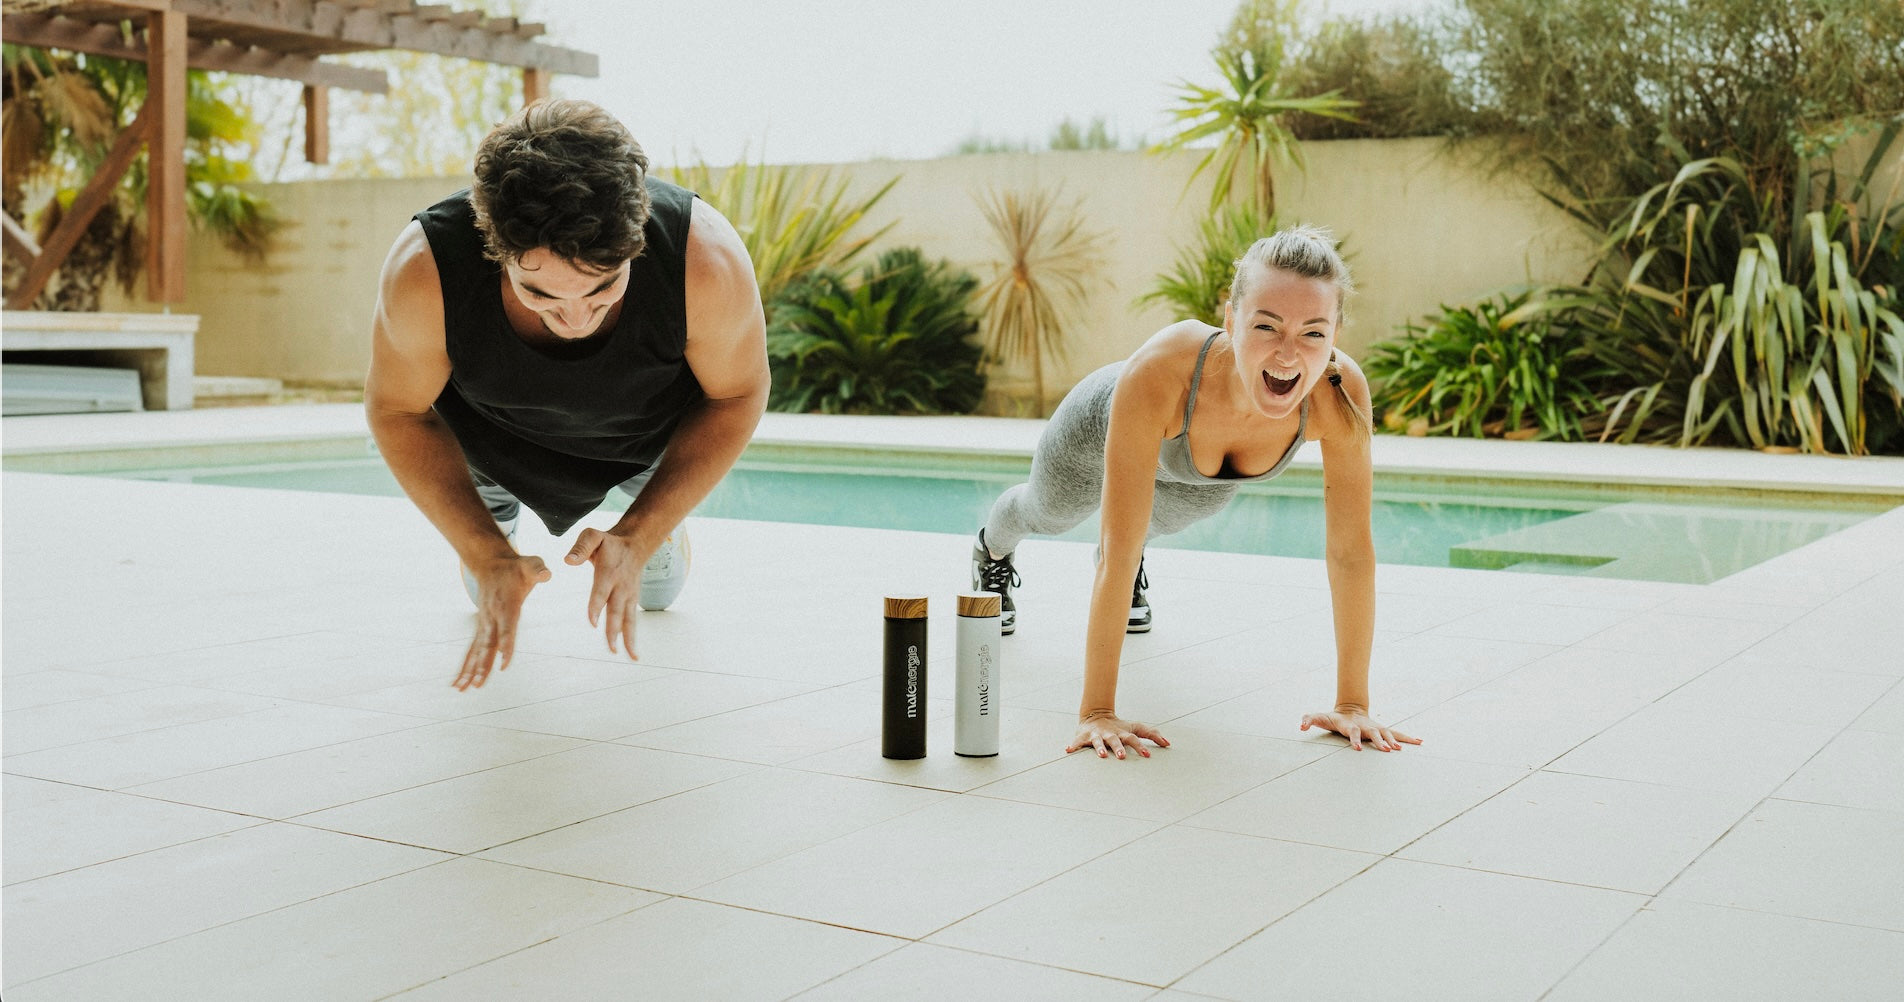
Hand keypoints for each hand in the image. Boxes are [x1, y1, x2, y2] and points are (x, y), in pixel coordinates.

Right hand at [457, 553, 550, 690]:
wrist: (491, 564)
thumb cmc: (515, 569)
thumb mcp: (530, 564)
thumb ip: (538, 569)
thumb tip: (546, 574)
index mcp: (505, 605)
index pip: (507, 627)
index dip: (506, 644)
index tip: (503, 661)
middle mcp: (491, 617)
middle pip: (487, 644)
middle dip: (482, 664)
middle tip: (478, 683)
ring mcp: (483, 623)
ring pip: (476, 650)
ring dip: (469, 670)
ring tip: (463, 688)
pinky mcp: (480, 628)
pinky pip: (472, 649)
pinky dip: (466, 666)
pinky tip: (459, 683)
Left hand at [565, 527, 647, 659]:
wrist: (635, 543)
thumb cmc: (608, 542)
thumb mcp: (592, 536)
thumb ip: (580, 548)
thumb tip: (567, 561)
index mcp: (609, 572)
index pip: (602, 591)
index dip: (597, 606)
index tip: (593, 622)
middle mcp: (622, 586)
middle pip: (617, 610)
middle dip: (614, 630)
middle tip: (612, 647)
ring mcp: (629, 594)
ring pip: (629, 619)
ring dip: (629, 638)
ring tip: (630, 656)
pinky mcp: (633, 600)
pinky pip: (632, 620)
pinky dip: (632, 636)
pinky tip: (631, 652)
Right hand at [1065, 714, 1169, 759]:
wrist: (1096, 714)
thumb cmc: (1119, 727)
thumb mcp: (1135, 727)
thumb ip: (1152, 734)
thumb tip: (1168, 743)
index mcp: (1123, 733)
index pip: (1133, 739)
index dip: (1140, 746)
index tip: (1148, 755)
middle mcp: (1110, 734)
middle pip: (1115, 740)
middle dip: (1119, 748)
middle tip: (1123, 757)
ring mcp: (1096, 735)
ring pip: (1098, 742)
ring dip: (1099, 748)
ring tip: (1102, 756)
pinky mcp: (1083, 737)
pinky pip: (1077, 743)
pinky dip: (1073, 746)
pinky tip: (1068, 751)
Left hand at [1299, 709, 1419, 750]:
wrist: (1349, 709)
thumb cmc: (1333, 718)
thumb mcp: (1319, 718)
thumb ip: (1308, 719)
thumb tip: (1300, 726)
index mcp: (1351, 726)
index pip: (1352, 733)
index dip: (1354, 739)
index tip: (1356, 748)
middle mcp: (1366, 727)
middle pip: (1374, 734)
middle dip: (1380, 741)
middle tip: (1388, 750)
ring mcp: (1375, 728)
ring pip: (1388, 734)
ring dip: (1396, 741)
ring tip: (1402, 749)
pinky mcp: (1382, 730)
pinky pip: (1397, 734)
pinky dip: (1408, 738)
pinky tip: (1421, 742)